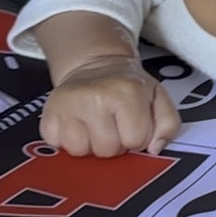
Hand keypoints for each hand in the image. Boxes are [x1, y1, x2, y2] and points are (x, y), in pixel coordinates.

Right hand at [40, 53, 180, 157]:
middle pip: (107, 150)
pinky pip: (59, 147)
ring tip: (94, 127)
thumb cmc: (128, 87)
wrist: (94, 64)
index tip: (131, 124)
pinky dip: (67, 142)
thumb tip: (154, 149)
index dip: (136, 138)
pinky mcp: (48, 116)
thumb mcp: (157, 98)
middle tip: (112, 126)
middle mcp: (95, 97)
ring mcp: (67, 106)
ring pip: (81, 152)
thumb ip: (168, 124)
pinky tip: (77, 126)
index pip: (136, 141)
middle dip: (113, 144)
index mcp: (126, 92)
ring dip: (90, 145)